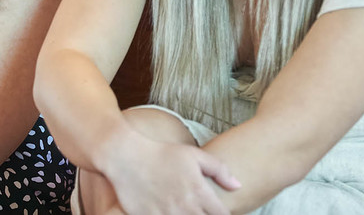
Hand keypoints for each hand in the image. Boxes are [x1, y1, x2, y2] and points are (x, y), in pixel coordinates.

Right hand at [101, 132, 239, 214]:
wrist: (126, 156)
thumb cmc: (161, 154)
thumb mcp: (193, 155)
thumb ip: (219, 170)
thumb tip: (238, 185)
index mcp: (199, 192)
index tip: (217, 211)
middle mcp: (185, 207)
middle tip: (198, 209)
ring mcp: (166, 214)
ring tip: (184, 210)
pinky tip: (168, 212)